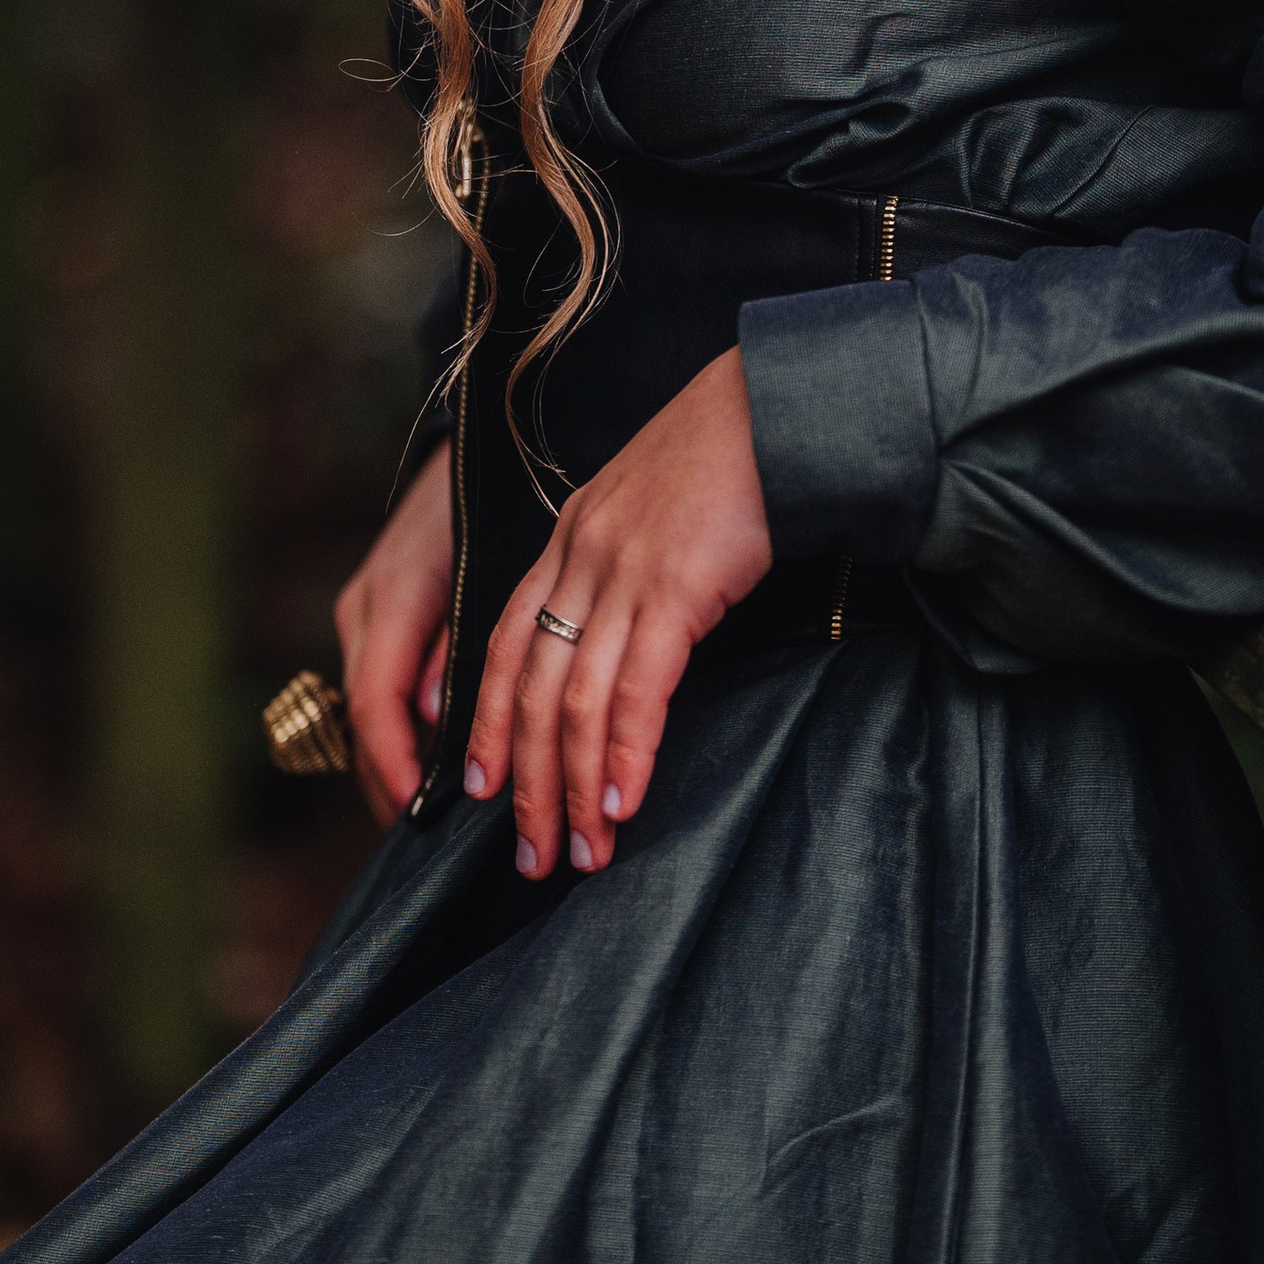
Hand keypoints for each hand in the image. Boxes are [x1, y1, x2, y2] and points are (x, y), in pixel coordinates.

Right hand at [333, 443, 453, 826]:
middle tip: (426, 839)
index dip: (393, 761)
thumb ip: (459, 639)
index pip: (376, 700)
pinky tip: (424, 768)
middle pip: (363, 717)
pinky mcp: (377, 619)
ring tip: (425, 819)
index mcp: (393, 598)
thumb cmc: (494, 501)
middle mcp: (366, 610)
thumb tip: (430, 714)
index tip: (415, 808)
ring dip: (389, 764)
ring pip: (366, 709)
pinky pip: (377, 691)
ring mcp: (365, 614)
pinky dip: (395, 734)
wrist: (478, 441)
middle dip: (388, 780)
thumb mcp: (484, 566)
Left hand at [463, 346, 771, 877]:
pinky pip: (635, 688)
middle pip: (525, 687)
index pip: (500, 646)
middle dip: (523, 782)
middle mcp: (579, 554)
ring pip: (571, 700)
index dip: (484, 723)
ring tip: (580, 852)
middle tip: (532, 855)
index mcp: (568, 538)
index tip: (479, 790)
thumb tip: (632, 646)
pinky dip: (623, 753)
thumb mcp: (658, 515)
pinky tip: (622, 801)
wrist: (784, 407)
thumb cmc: (735, 463)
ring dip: (570, 787)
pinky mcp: (674, 585)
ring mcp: (621, 570)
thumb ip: (630, 573)